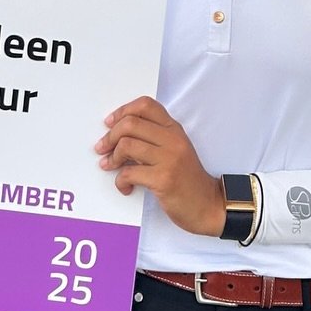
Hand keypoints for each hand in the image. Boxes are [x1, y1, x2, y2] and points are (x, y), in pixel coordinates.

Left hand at [94, 97, 222, 236]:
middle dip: (110, 136)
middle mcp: (173, 140)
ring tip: (110, 166)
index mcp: (175, 130)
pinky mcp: (163, 179)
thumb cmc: (187, 180)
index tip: (110, 124)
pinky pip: (128, 173)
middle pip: (131, 123)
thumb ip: (154, 138)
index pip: (146, 105)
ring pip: (127, 145)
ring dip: (112, 158)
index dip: (123, 111)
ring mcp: (169, 159)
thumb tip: (119, 134)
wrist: (208, 204)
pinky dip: (120, 181)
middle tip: (103, 149)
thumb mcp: (176, 150)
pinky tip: (126, 187)